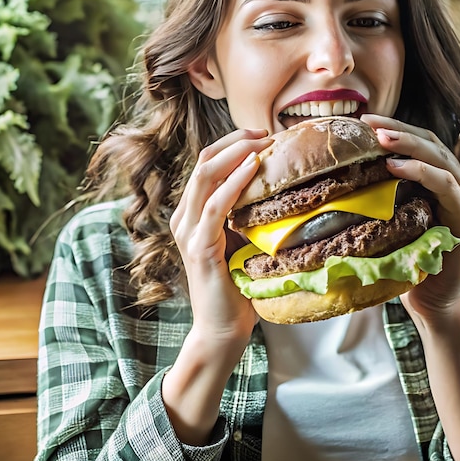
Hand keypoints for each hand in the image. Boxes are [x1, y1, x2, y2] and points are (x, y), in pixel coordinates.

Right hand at [169, 128, 271, 352]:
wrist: (223, 329)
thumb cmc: (237, 284)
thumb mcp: (240, 239)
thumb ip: (244, 214)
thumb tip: (275, 186)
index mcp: (192, 213)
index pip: (207, 164)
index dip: (232, 143)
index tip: (262, 134)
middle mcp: (184, 218)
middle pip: (204, 161)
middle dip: (236, 141)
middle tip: (266, 131)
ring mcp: (188, 232)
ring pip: (205, 176)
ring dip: (237, 154)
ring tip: (263, 142)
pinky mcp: (199, 247)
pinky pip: (216, 206)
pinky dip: (234, 183)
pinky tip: (254, 167)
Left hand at [361, 115, 459, 322]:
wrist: (428, 300)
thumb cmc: (405, 256)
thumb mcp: (393, 215)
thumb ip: (387, 188)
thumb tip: (349, 162)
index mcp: (443, 180)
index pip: (423, 143)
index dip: (397, 127)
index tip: (365, 120)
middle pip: (433, 144)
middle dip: (400, 130)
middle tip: (370, 123)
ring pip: (441, 159)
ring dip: (408, 145)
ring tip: (380, 139)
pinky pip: (446, 186)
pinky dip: (421, 172)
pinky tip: (395, 167)